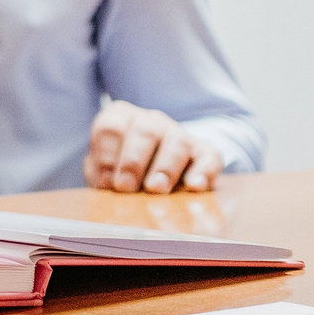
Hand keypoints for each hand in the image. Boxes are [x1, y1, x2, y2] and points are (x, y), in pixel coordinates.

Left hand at [84, 101, 223, 192]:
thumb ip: (103, 179)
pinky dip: (204, 172)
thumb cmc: (119, 175)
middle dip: (133, 161)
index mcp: (120, 119)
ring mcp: (179, 134)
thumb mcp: (105, 172)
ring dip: (165, 167)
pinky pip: (209, 157)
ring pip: (177, 142)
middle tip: (126, 187)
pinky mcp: (204, 153)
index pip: (111, 127)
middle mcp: (150, 121)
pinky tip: (194, 187)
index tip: (107, 183)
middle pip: (144, 132)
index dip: (106, 156)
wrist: (150, 178)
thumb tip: (105, 196)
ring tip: (156, 189)